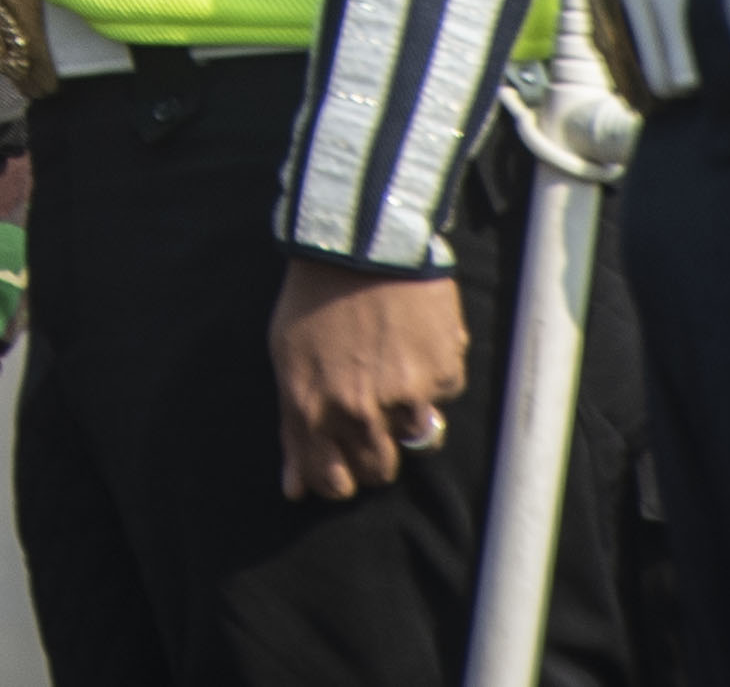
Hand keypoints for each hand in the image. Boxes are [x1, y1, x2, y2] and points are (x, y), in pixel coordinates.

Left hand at [270, 260, 469, 501]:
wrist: (363, 241)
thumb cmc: (315, 297)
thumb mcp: (286, 359)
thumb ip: (292, 429)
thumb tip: (294, 489)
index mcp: (314, 410)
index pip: (332, 483)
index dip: (337, 479)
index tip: (341, 465)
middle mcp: (361, 411)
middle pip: (379, 471)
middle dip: (373, 451)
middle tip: (370, 416)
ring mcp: (406, 394)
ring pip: (414, 437)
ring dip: (405, 411)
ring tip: (392, 365)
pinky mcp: (443, 372)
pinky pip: (442, 394)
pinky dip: (432, 374)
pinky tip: (413, 339)